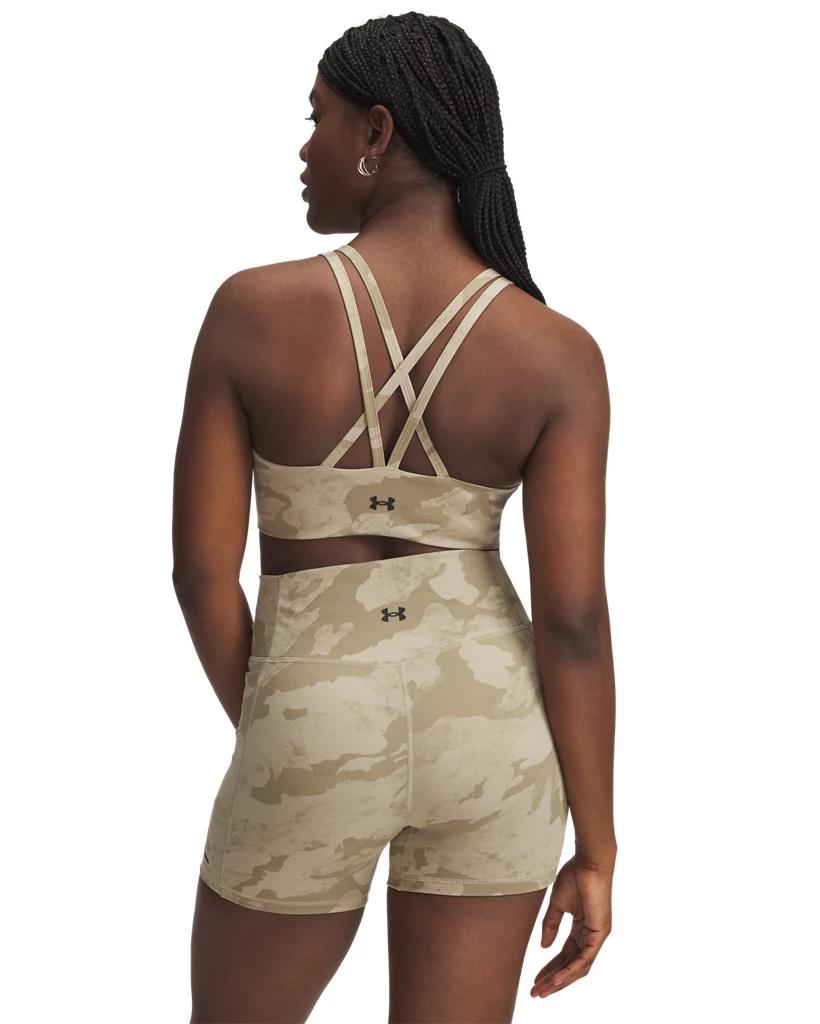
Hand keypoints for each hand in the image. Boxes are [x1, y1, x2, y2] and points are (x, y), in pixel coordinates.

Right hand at [530, 853, 613, 998]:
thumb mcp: (557, 904)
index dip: (550, 967)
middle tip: (536, 991)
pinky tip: (557, 979)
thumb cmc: (575, 876)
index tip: (535, 979)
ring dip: (560, 980)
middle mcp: (591, 935)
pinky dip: (570, 971)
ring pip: (578, 967)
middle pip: (571, 965)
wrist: (588, 862)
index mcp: (582, 927)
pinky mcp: (600, 934)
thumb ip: (551, 924)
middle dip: (552, 979)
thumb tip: (544, 946)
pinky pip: (585, 959)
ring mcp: (597, 936)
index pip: (565, 954)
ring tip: (543, 990)